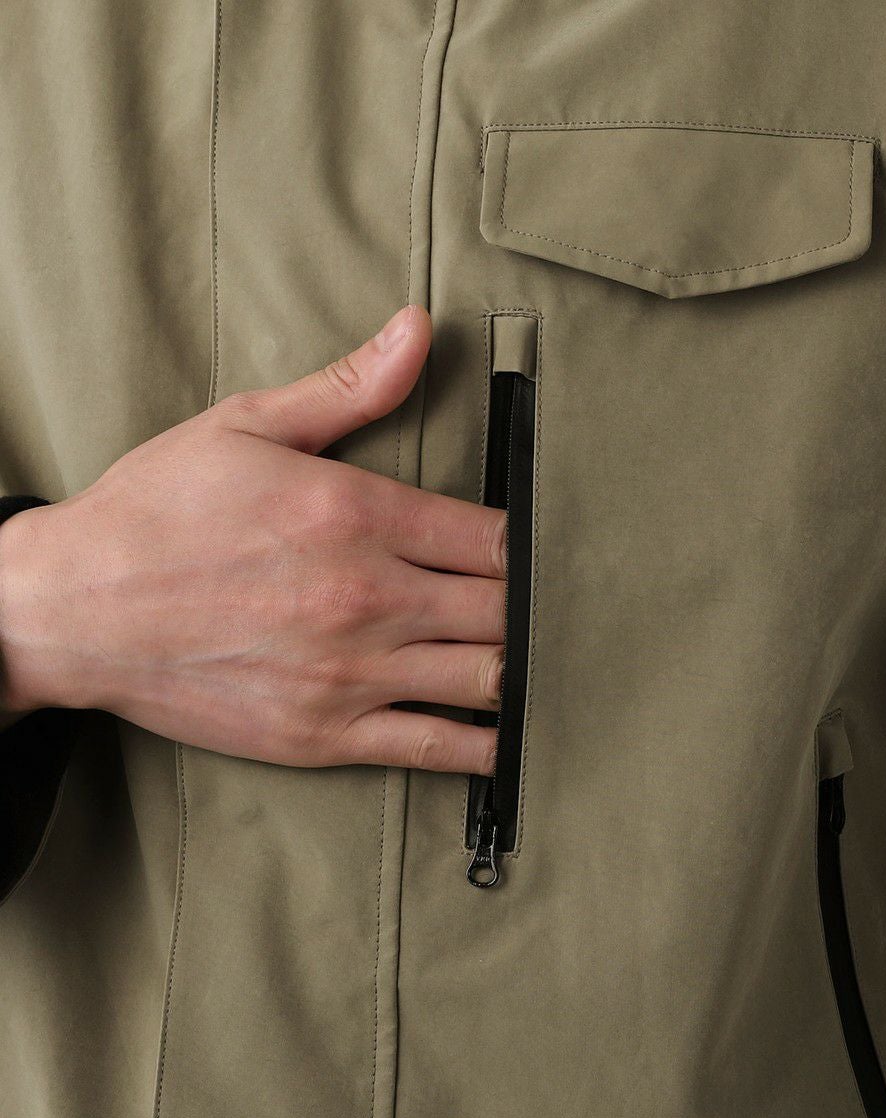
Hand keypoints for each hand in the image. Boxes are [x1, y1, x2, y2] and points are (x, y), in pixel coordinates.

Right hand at [0, 306, 503, 773]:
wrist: (74, 610)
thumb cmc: (157, 513)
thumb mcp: (246, 425)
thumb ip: (349, 387)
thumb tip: (420, 330)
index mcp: (357, 515)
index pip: (494, 537)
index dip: (529, 545)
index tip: (532, 548)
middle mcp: (367, 597)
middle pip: (504, 609)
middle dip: (529, 606)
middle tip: (539, 604)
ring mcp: (350, 673)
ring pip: (486, 678)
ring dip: (518, 668)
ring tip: (528, 658)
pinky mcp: (325, 734)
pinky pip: (435, 747)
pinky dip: (483, 746)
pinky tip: (503, 737)